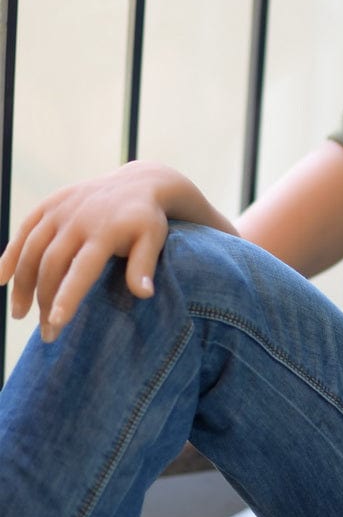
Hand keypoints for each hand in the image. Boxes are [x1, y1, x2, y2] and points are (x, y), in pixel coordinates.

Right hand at [0, 162, 171, 341]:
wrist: (137, 182)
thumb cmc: (146, 220)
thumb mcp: (154, 239)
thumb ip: (144, 265)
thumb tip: (144, 294)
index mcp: (105, 232)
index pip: (82, 269)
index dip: (68, 296)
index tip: (56, 322)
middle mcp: (78, 219)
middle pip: (52, 264)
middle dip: (44, 300)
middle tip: (46, 333)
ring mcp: (61, 210)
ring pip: (32, 249)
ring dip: (22, 283)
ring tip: (20, 313)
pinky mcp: (50, 204)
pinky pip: (24, 230)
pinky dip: (10, 254)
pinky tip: (1, 278)